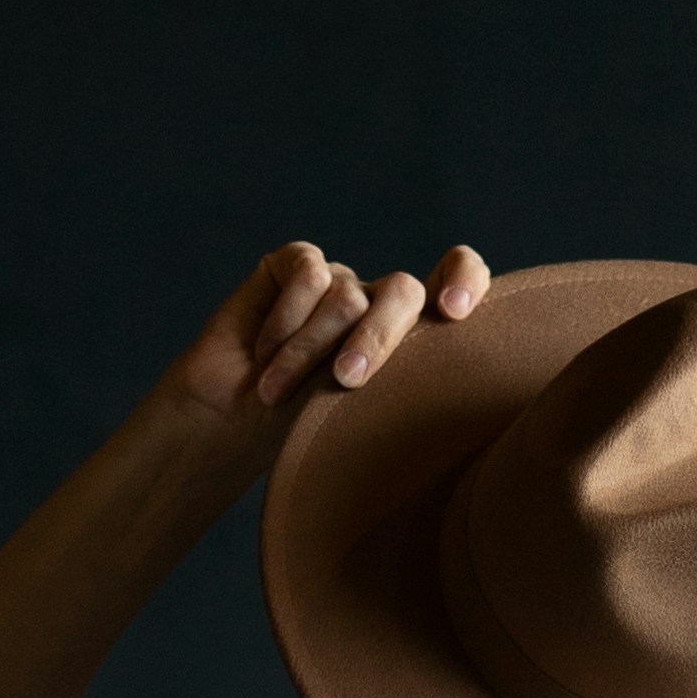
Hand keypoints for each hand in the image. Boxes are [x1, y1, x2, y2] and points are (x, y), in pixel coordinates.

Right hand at [156, 234, 490, 494]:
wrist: (230, 423)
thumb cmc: (300, 433)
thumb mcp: (366, 419)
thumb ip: (407, 385)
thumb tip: (442, 371)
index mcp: (412, 337)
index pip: (460, 280)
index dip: (466, 281)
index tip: (454, 315)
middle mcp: (377, 301)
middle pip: (402, 292)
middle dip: (377, 338)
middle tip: (347, 380)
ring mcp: (337, 280)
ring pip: (346, 296)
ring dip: (307, 351)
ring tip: (276, 390)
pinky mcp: (293, 265)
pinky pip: (308, 277)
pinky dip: (284, 323)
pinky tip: (262, 354)